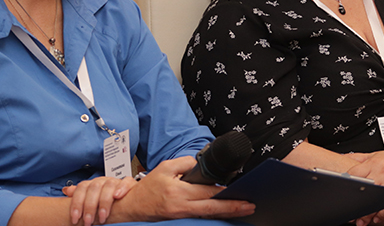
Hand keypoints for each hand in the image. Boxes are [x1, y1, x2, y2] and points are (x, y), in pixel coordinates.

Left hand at [62, 176, 136, 225]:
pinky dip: (121, 188)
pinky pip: (126, 182)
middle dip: (89, 206)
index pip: (81, 188)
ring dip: (104, 202)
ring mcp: (115, 181)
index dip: (77, 203)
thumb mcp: (91, 198)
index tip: (75, 219)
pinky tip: (117, 196)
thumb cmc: (106, 199)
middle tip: (88, 222)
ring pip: (108, 185)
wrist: (128, 198)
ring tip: (102, 217)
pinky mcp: (129, 183)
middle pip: (93, 188)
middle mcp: (103, 181)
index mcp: (92, 184)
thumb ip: (80, 195)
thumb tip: (66, 190)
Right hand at [110, 156, 254, 222]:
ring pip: (210, 215)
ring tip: (244, 209)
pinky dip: (215, 215)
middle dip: (233, 207)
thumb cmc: (148, 188)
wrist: (133, 208)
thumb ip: (184, 163)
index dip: (224, 192)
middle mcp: (183, 207)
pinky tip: (225, 212)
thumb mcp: (165, 168)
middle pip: (213, 208)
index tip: (238, 190)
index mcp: (179, 192)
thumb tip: (200, 164)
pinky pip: (202, 217)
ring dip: (228, 213)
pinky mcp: (182, 220)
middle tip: (250, 206)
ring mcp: (183, 216)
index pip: (207, 192)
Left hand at [347, 145, 383, 225]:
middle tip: (349, 214)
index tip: (341, 195)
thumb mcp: (378, 154)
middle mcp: (382, 171)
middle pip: (364, 190)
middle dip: (356, 203)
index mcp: (374, 162)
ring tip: (361, 221)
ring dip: (368, 213)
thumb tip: (344, 156)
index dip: (346, 186)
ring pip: (376, 199)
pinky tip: (377, 218)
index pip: (354, 175)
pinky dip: (383, 214)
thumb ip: (360, 157)